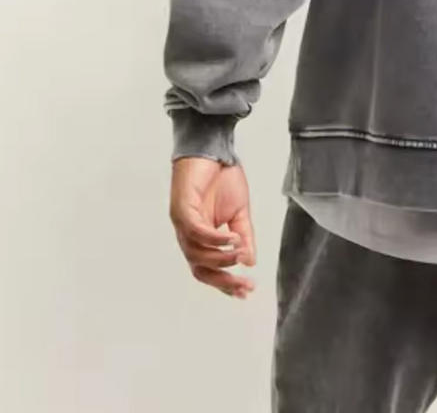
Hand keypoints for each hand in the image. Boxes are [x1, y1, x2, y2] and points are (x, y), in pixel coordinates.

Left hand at [169, 156, 256, 297]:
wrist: (213, 149)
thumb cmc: (222, 177)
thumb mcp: (240, 212)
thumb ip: (244, 236)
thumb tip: (250, 261)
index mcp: (201, 237)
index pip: (209, 269)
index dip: (226, 283)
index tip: (247, 292)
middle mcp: (188, 235)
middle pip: (200, 269)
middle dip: (223, 280)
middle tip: (245, 285)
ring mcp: (182, 223)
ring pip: (196, 254)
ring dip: (221, 258)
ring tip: (240, 255)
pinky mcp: (181, 209)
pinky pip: (196, 232)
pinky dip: (215, 238)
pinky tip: (232, 238)